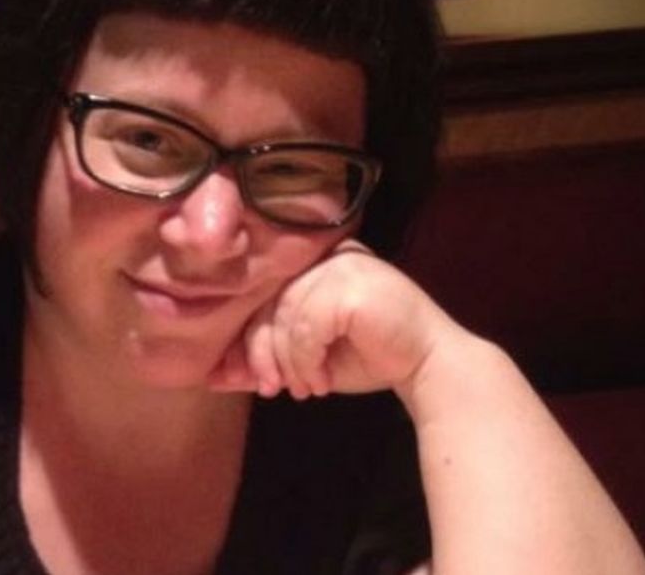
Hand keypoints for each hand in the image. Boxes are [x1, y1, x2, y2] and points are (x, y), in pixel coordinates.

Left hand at [208, 239, 455, 399]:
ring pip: (286, 316)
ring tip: (305, 388)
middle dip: (262, 352)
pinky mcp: (349, 284)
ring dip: (289, 362)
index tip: (240, 378)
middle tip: (270, 389)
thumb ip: (269, 358)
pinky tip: (320, 381)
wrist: (429, 364)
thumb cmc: (370, 356)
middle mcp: (326, 256)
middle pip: (270, 303)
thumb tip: (216, 375)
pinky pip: (307, 325)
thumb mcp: (309, 359)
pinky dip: (306, 359)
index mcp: (314, 264)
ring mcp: (339, 265)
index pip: (266, 295)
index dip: (248, 337)